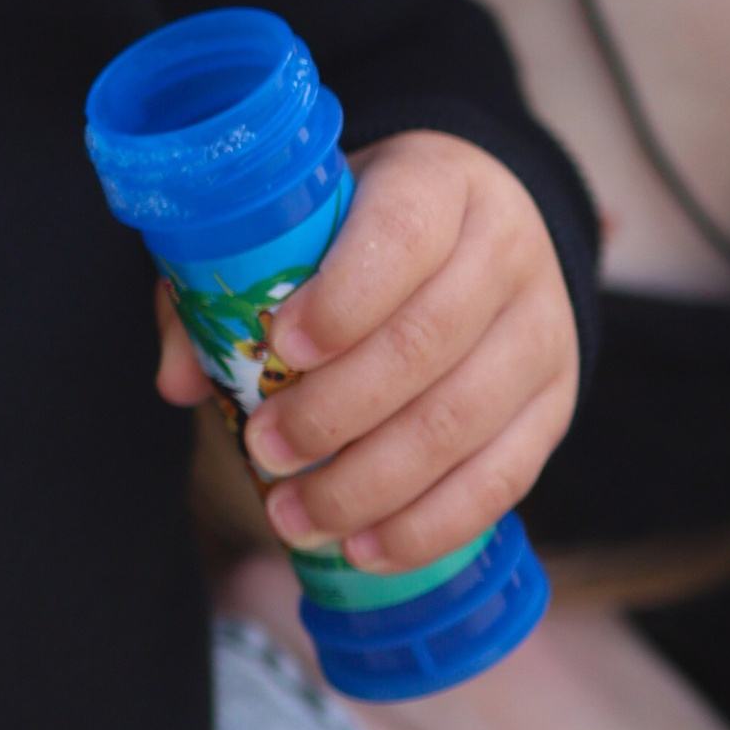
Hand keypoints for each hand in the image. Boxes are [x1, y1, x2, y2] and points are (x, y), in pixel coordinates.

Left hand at [155, 131, 576, 569]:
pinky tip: (362, 546)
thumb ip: (232, 278)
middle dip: (334, 413)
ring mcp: (541, 331)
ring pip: (459, 423)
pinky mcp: (553, 403)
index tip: (277, 349)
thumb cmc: (371, 228)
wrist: (489, 223)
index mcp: (439, 183)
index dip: (340, 298)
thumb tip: (176, 378)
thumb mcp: (311, 216)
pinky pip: (500, 480)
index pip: (403, 234)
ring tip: (293, 515)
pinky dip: (425, 525)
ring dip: (367, 485)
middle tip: (262, 451)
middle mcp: (506, 251)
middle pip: (426, 344)